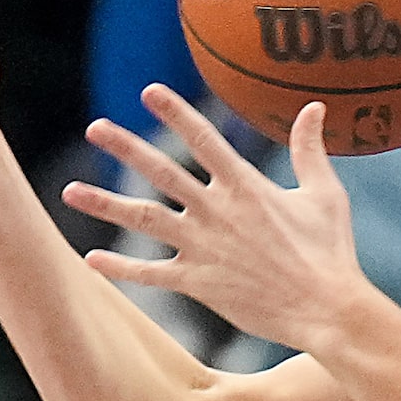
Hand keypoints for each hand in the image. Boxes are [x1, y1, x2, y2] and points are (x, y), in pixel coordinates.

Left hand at [65, 90, 375, 353]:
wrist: (326, 309)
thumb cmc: (330, 252)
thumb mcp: (324, 195)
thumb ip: (310, 150)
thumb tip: (314, 107)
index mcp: (245, 186)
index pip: (203, 139)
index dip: (175, 113)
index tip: (148, 92)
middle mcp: (217, 211)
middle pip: (161, 171)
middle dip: (125, 147)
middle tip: (94, 127)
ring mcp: (203, 247)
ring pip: (144, 219)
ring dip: (105, 204)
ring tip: (70, 191)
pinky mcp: (198, 283)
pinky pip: (150, 273)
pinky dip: (121, 268)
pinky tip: (91, 259)